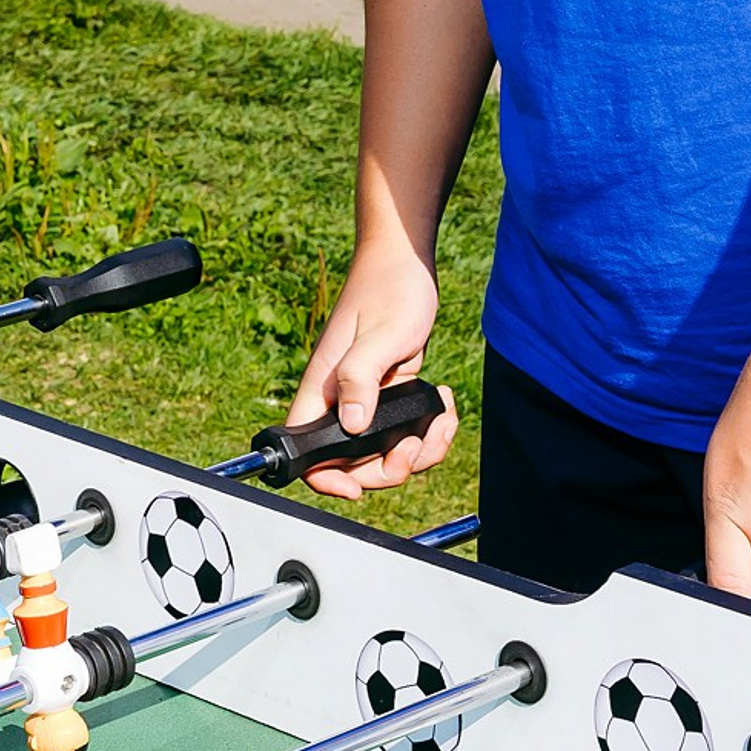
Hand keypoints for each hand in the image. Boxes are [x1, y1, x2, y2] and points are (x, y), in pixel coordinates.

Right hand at [285, 240, 457, 500]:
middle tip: (413, 445)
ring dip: (418, 451)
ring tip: (440, 422)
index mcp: (325, 387)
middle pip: (353, 463)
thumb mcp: (380, 335)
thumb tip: (352, 426)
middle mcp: (341, 397)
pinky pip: (405, 431)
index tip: (356, 486)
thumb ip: (360, 378)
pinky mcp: (390, 392)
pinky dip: (430, 430)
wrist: (406, 263)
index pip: (307, 450)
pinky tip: (443, 403)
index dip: (326, 478)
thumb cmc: (388, 288)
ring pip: (384, 451)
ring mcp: (367, 396)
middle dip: (388, 469)